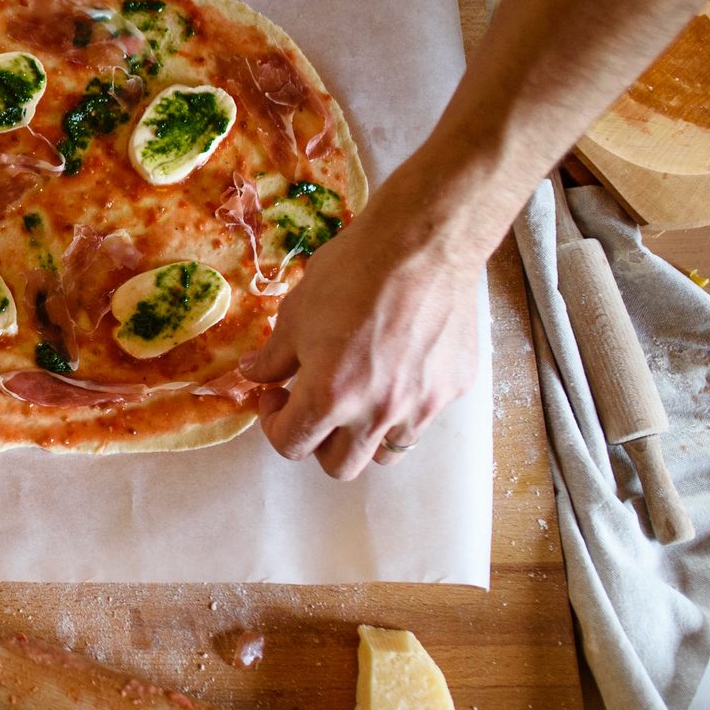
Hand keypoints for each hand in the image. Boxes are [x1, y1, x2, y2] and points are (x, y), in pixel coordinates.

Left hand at [239, 197, 481, 480]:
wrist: (423, 243)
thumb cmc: (353, 272)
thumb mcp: (295, 314)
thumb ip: (274, 357)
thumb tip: (256, 375)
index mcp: (330, 397)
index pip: (291, 445)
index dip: (273, 423)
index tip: (275, 396)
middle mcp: (378, 413)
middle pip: (340, 466)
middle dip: (317, 442)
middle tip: (311, 405)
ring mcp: (422, 405)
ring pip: (387, 451)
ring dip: (364, 434)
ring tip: (357, 395)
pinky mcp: (453, 388)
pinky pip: (423, 416)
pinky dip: (404, 406)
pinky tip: (396, 367)